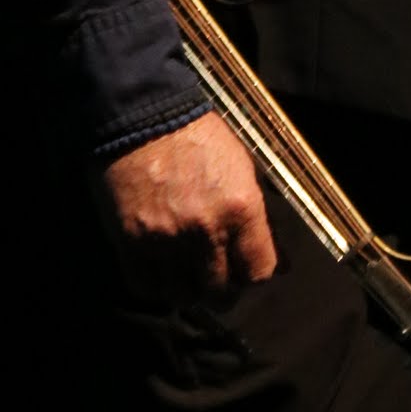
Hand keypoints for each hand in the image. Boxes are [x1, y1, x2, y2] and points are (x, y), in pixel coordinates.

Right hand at [94, 111, 277, 304]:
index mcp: (241, 208)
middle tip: (215, 276)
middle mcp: (207, 230)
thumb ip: (256, 215)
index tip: (246, 269)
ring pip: (183, 296)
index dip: (254, 275)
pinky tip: (160, 270)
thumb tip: (278, 260)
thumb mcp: (241, 166)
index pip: (259, 271)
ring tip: (185, 274)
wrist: (144, 115)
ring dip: (187, 290)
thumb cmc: (198, 134)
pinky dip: (155, 285)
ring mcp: (167, 240)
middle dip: (222, 289)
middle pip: (220, 292)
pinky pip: (147, 287)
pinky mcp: (132, 243)